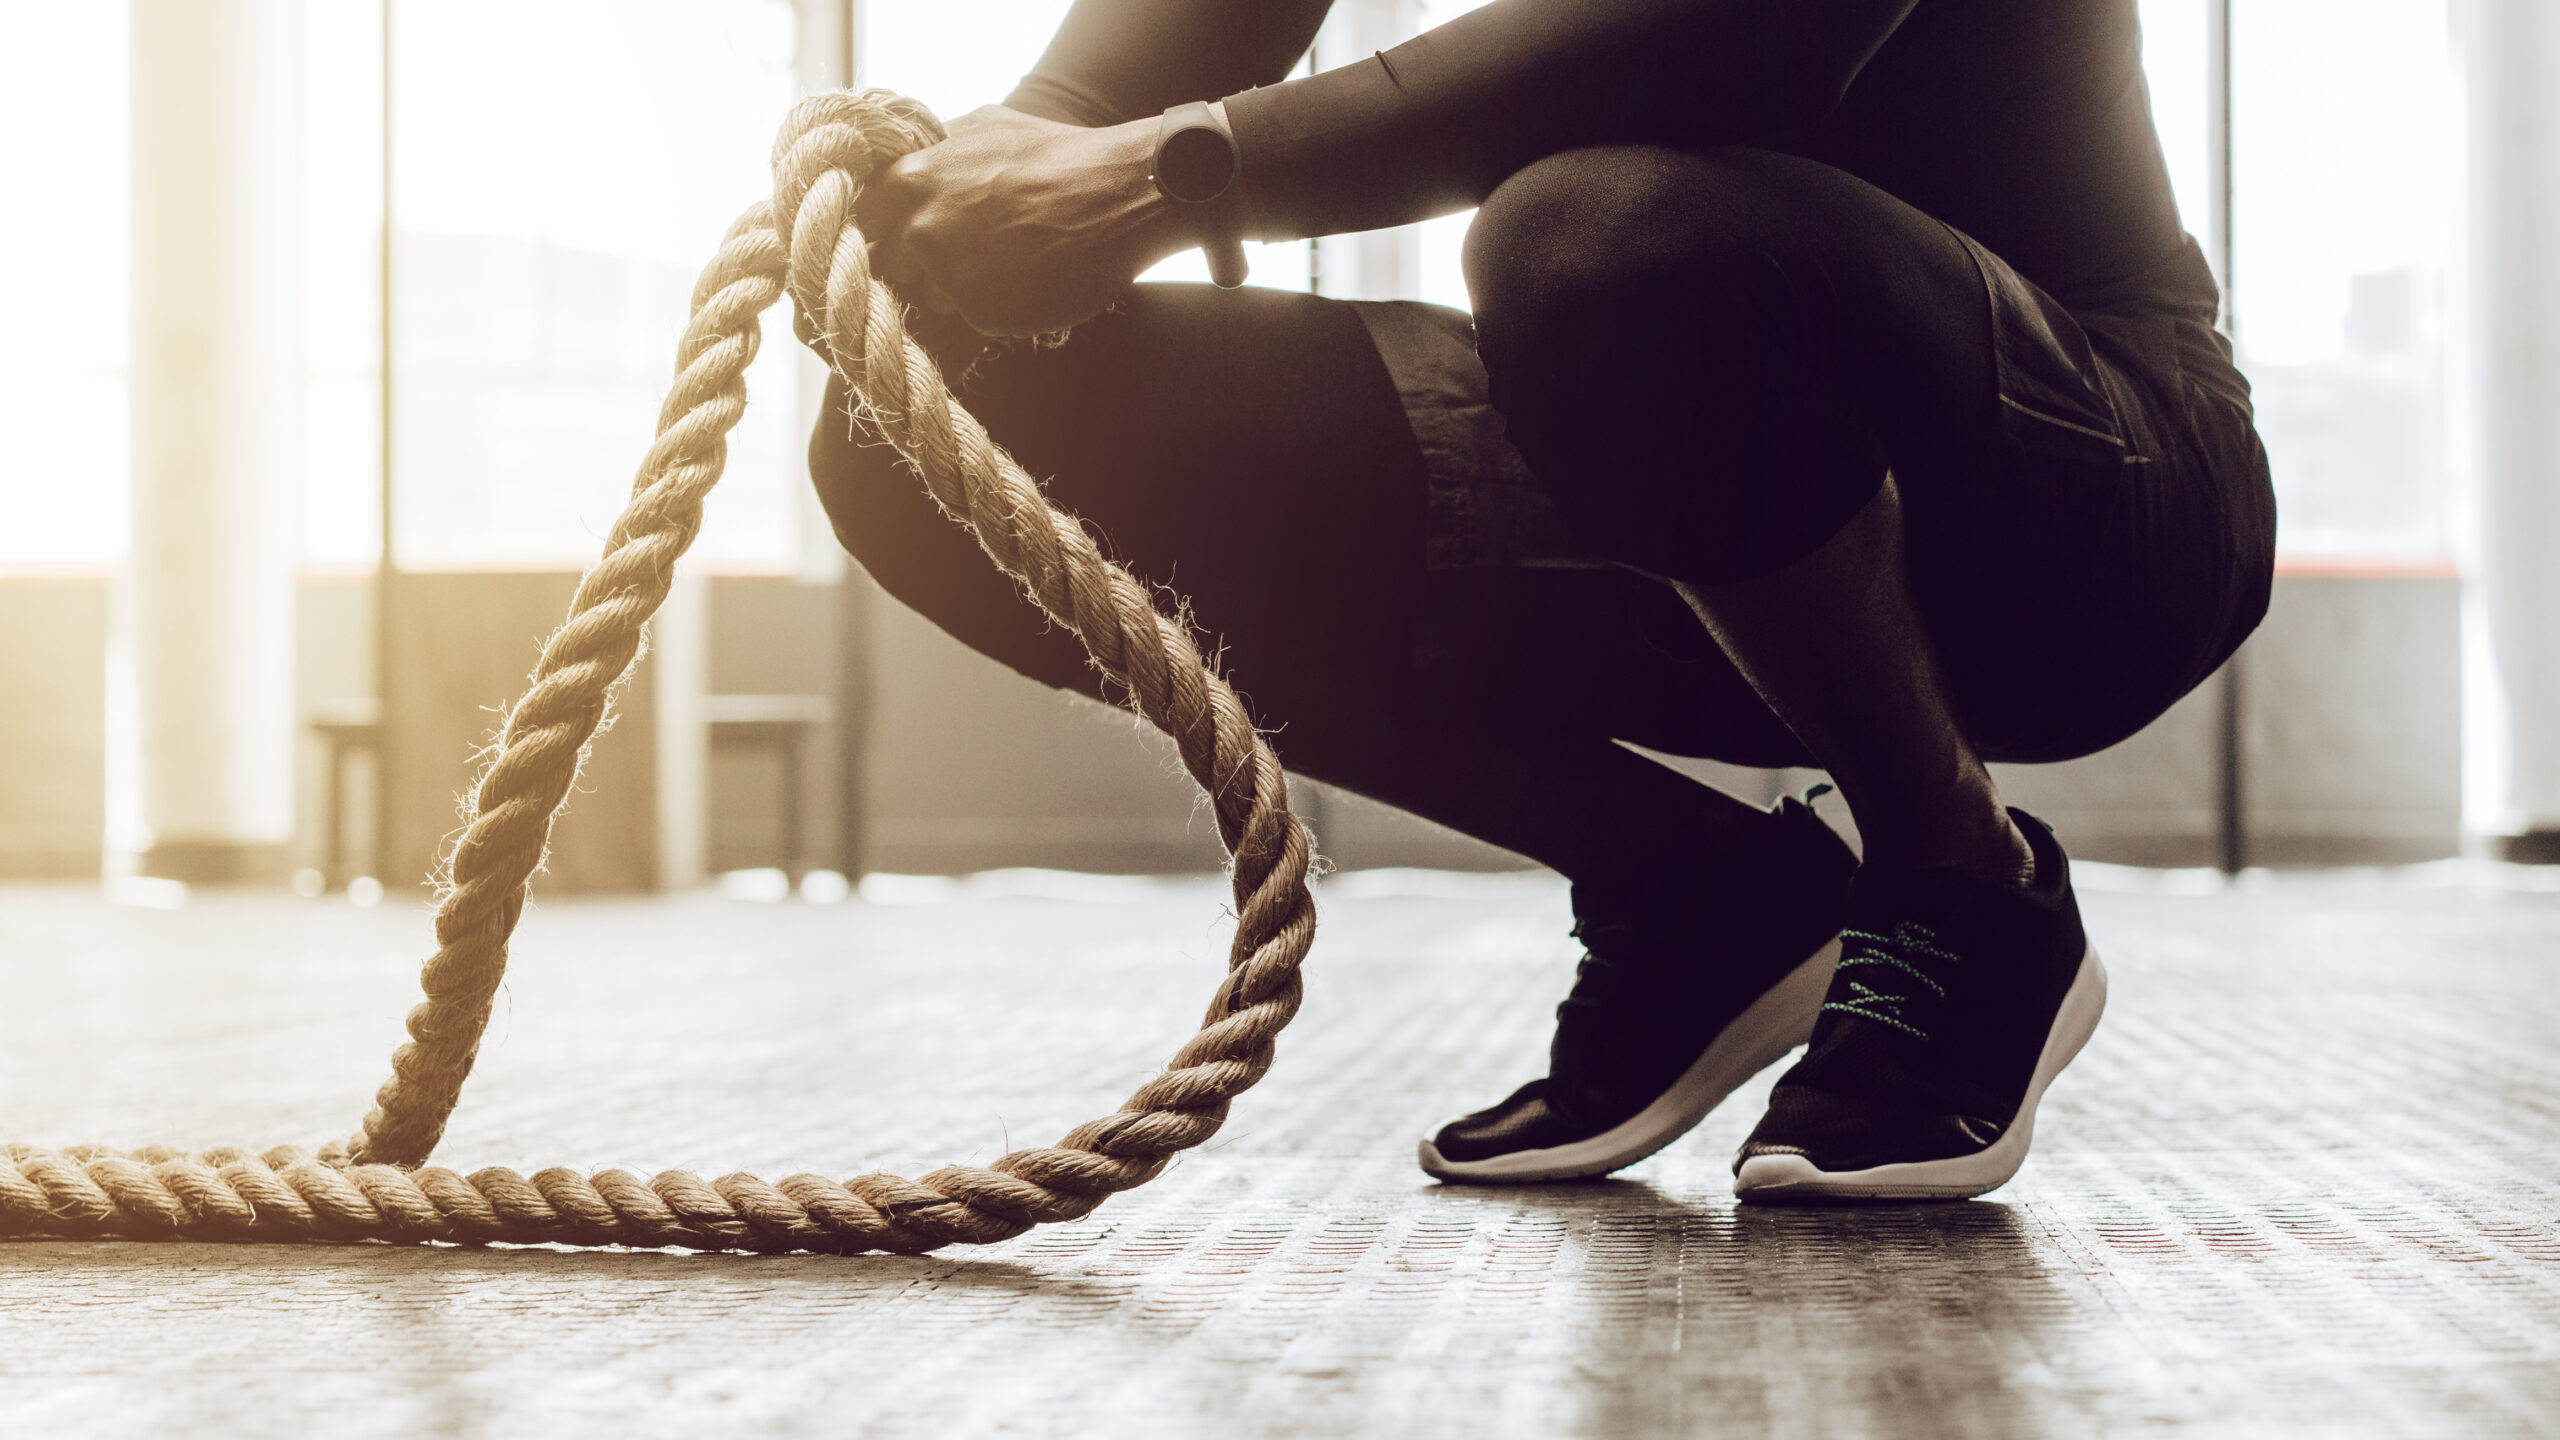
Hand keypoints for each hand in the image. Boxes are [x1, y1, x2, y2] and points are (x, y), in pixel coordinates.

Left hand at [858, 105, 1191, 336]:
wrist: (1116, 195)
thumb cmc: (1056, 156)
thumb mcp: (983, 125)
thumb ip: (934, 147)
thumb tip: (910, 156)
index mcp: (908, 178)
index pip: (864, 218)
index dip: (886, 227)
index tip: (906, 232)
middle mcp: (918, 228)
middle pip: (892, 262)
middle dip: (919, 261)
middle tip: (968, 248)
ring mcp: (947, 275)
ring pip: (931, 294)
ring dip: (957, 287)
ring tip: (1008, 260)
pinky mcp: (980, 312)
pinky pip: (972, 316)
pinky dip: (995, 305)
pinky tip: (1029, 278)